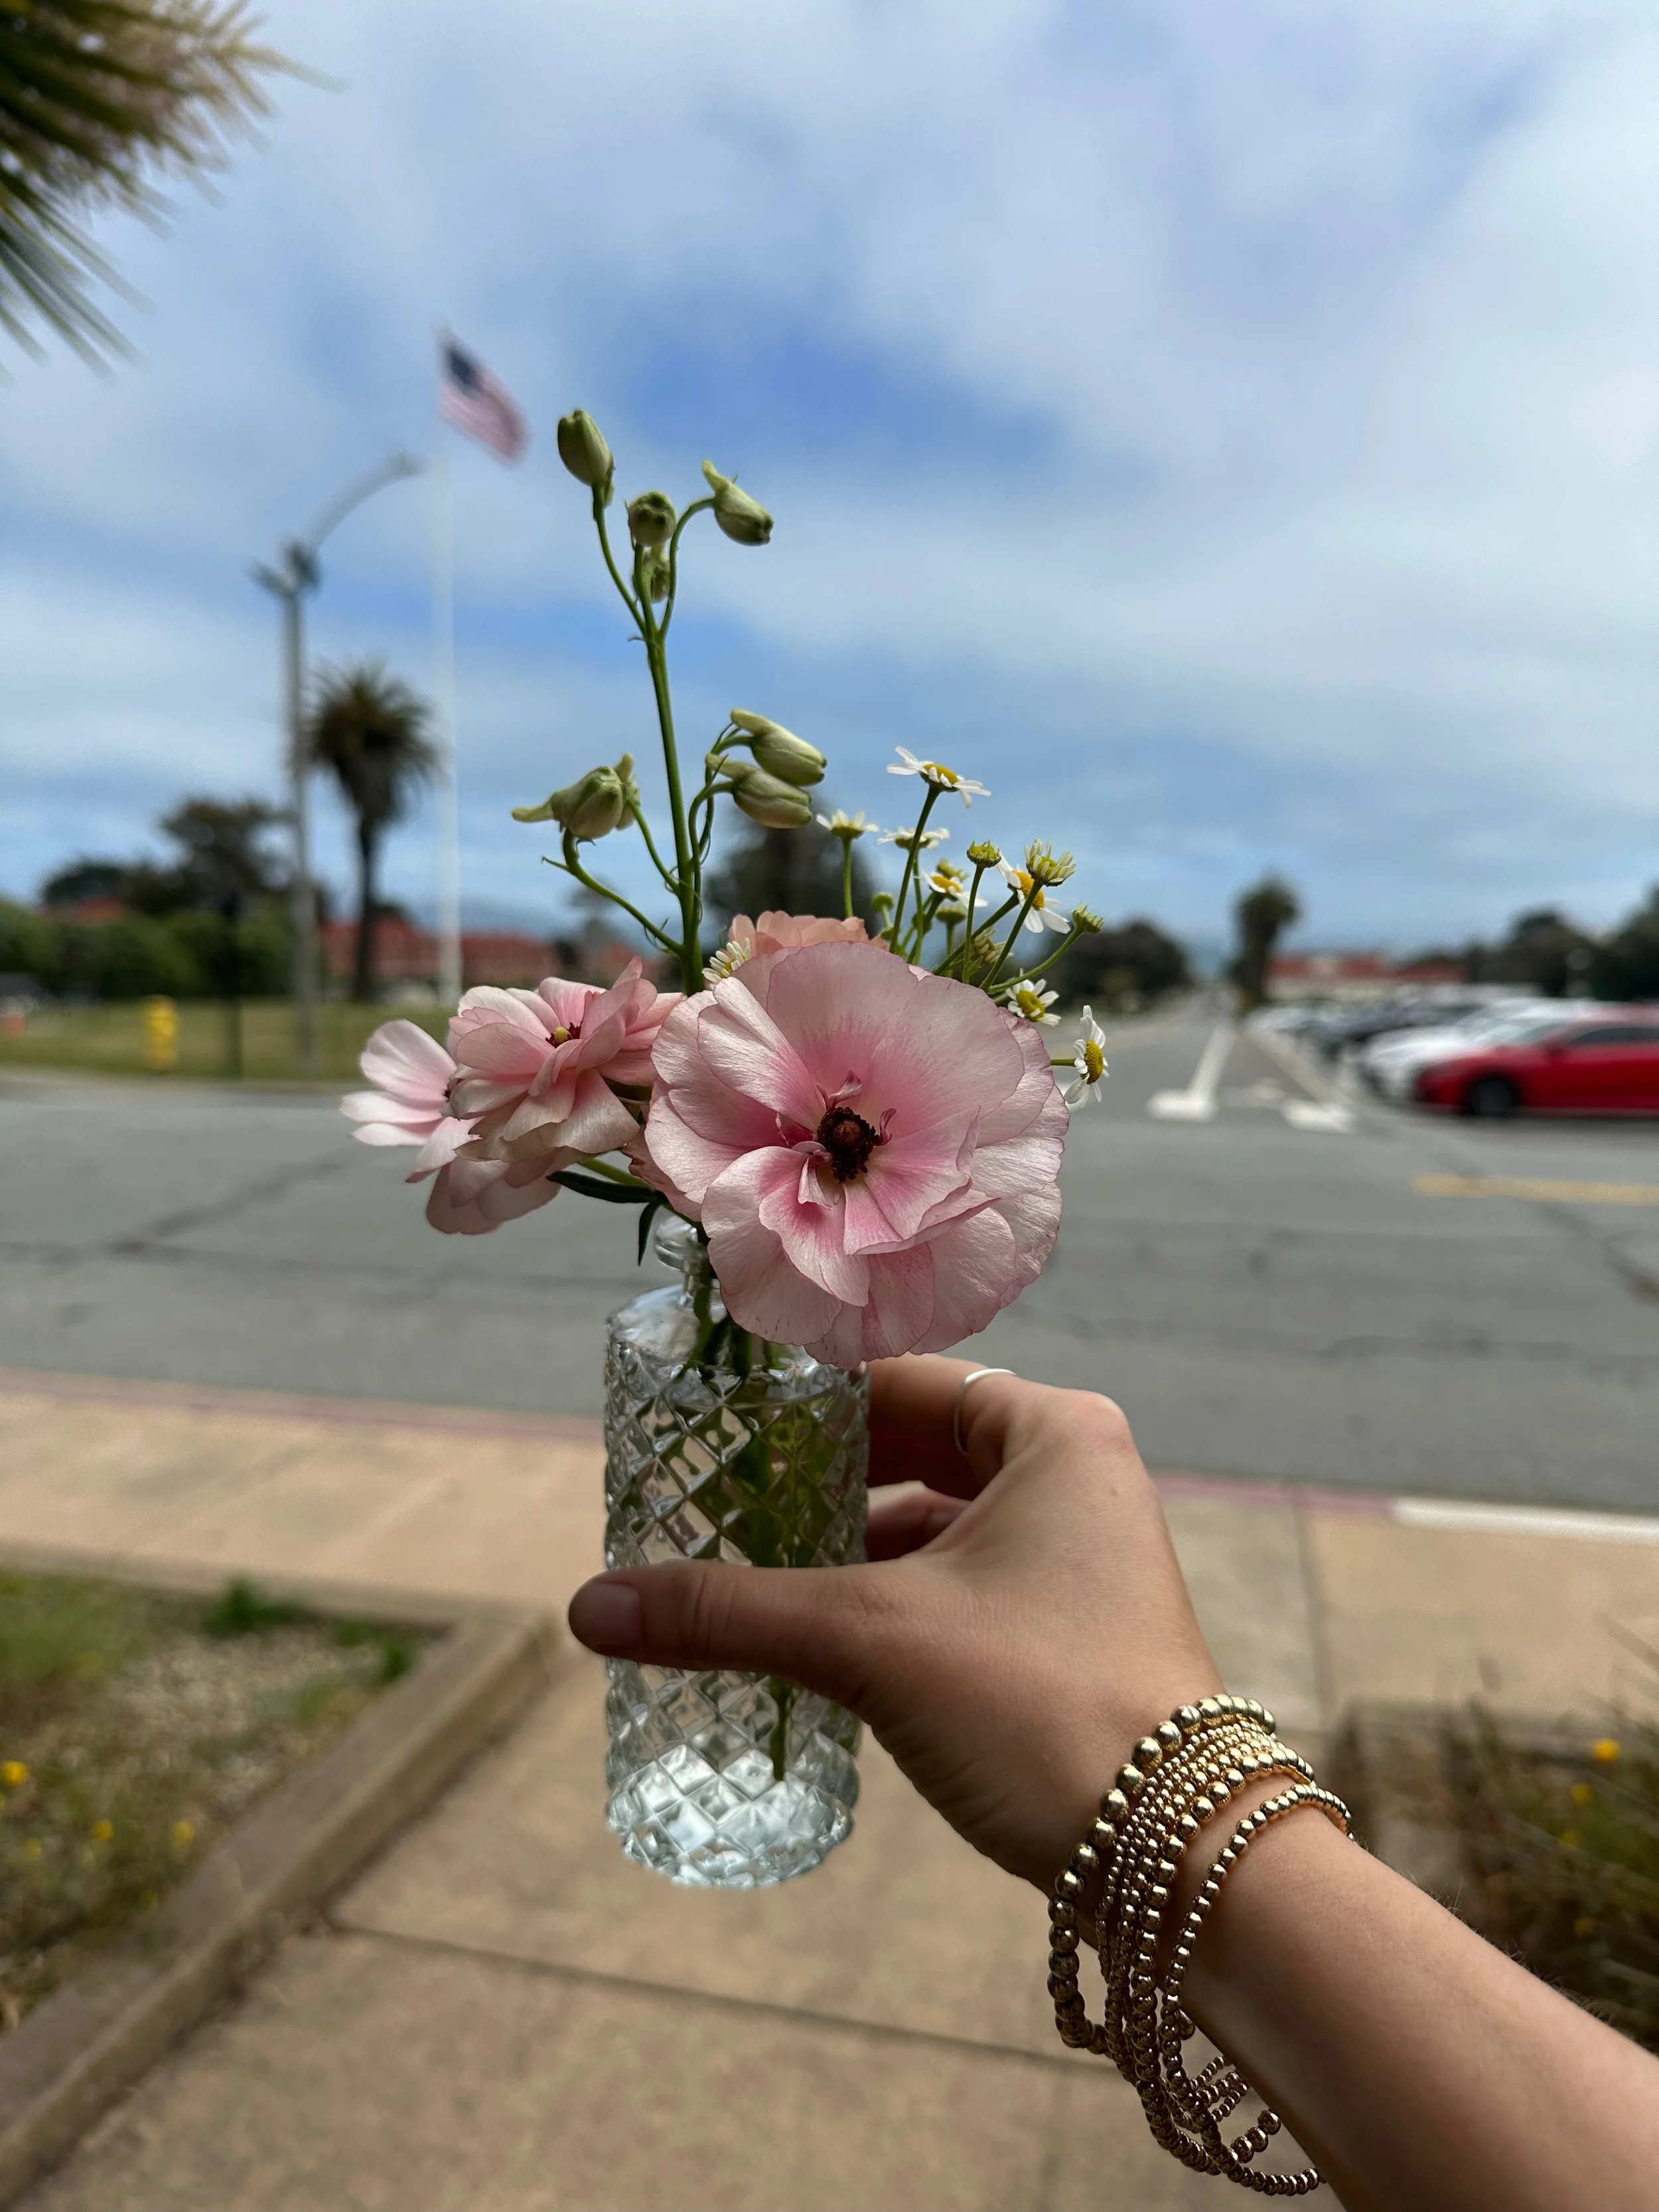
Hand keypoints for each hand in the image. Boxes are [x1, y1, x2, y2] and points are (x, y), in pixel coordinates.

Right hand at [568, 1355, 1222, 1888]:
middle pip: (914, 1447)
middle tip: (716, 1503)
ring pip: (935, 1525)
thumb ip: (730, 1613)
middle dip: (816, 1483)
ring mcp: (1082, 1557)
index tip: (715, 1423)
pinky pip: (959, 1586)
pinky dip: (889, 1602)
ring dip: (847, 1550)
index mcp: (1053, 1432)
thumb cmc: (1040, 1709)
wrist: (1180, 1860)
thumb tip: (588, 1607)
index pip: (901, 1379)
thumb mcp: (870, 1643)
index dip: (802, 1401)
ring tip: (749, 1575)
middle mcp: (1078, 1477)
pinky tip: (818, 1639)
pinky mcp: (1073, 1631)